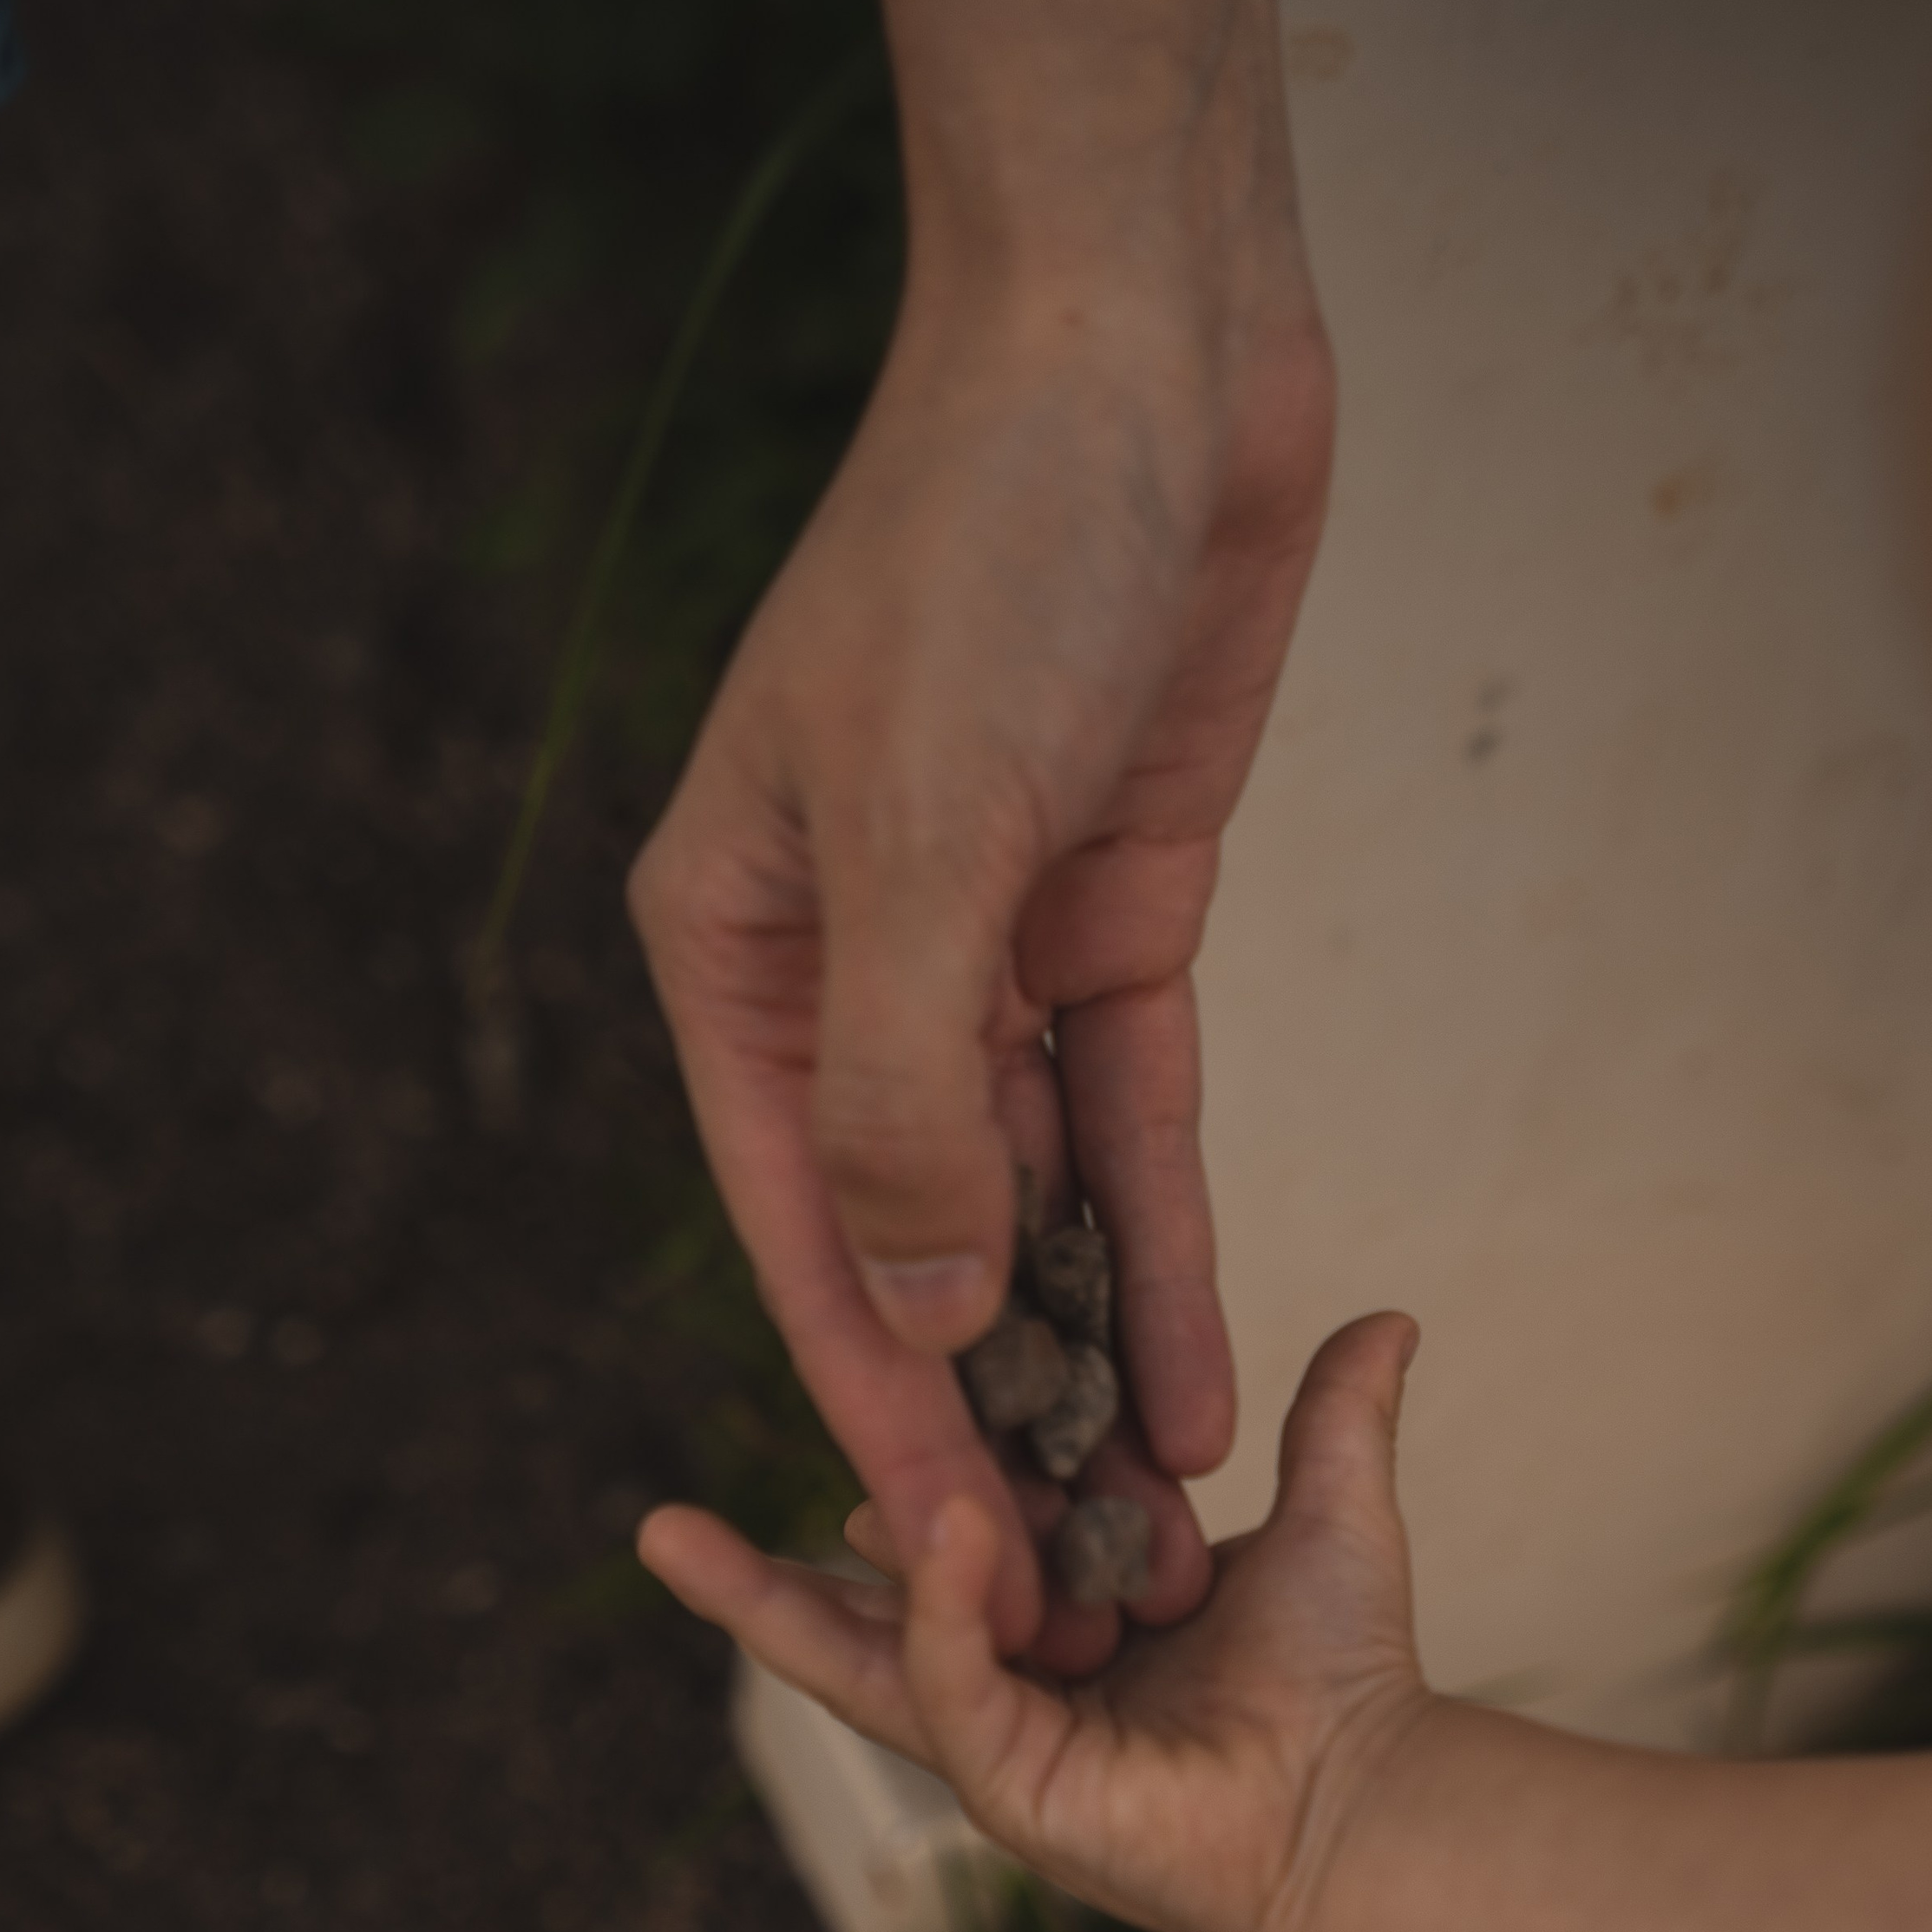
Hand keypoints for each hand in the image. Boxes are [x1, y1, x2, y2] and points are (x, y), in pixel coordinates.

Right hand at [628, 281, 1334, 1676]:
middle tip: (1072, 1584)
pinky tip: (1195, 1377)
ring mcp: (984, 949)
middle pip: (919, 1234)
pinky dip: (1162, 1248)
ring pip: (1033, 1202)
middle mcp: (848, 967)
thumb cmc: (990, 551)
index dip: (877, 1398)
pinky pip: (1134, 1126)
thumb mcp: (927, 831)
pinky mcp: (1113, 919)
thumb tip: (910, 1309)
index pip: (807, 1220)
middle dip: (989, 1406)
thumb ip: (907, 1088)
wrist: (1145, 348)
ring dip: (1085, 1354)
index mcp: (735, 951)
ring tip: (1150, 1524)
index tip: (946, 1558)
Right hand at [637, 1313, 1424, 1931]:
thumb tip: (1385, 1318)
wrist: (1377, 1801)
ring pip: (858, 1663)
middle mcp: (1013, 1694)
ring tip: (666, 1536)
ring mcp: (1002, 1750)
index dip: (880, 1483)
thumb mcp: (1330, 1514)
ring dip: (762, 1600)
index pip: (934, 1552)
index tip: (827, 1407)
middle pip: (855, 1620)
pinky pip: (948, 1684)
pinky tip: (915, 1525)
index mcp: (1056, 1631)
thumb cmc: (1350, 1678)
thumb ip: (1331, 1418)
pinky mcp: (1016, 1789)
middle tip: (653, 1519)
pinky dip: (928, 1604)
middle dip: (751, 1574)